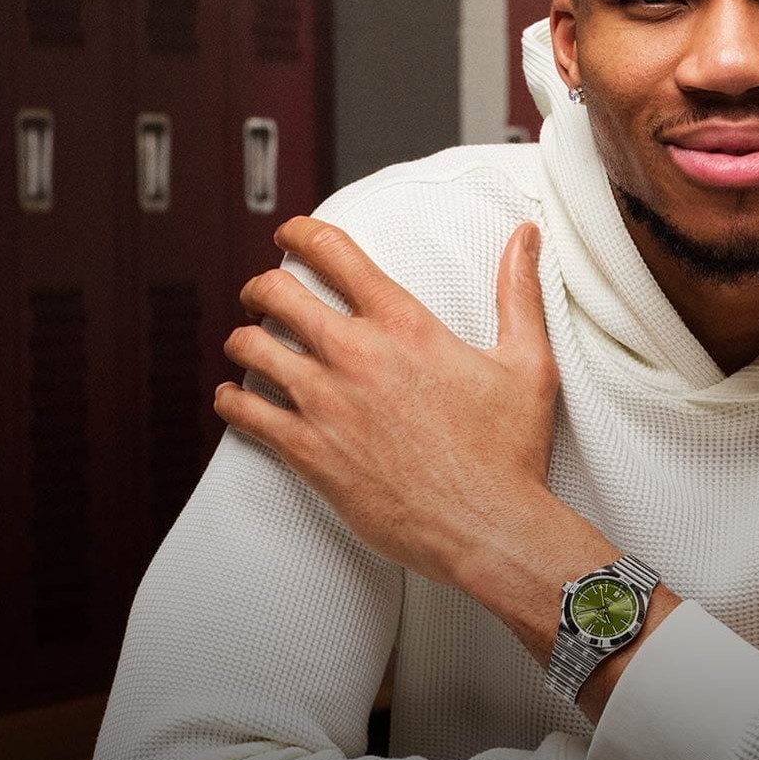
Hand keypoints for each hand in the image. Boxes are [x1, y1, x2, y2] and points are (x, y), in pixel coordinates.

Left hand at [213, 216, 560, 589]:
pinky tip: (234, 399)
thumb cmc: (509, 453)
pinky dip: (231, 401)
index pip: (334, 252)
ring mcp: (326, 403)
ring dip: (243, 341)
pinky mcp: (308, 451)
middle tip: (262, 296)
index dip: (301, 233)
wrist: (488, 526)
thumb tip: (524, 238)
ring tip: (247, 345)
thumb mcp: (526, 363)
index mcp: (404, 325)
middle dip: (262, 288)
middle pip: (277, 293)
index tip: (290, 234)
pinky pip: (245, 413)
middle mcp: (356, 354)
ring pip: (250, 348)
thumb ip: (519, 293)